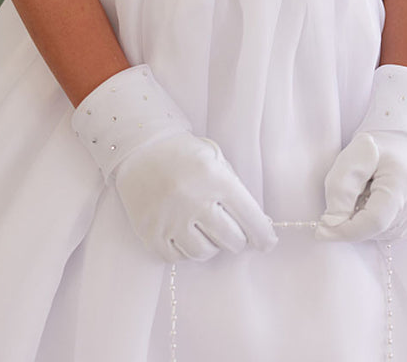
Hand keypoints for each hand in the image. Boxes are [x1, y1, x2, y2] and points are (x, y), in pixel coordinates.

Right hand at [71, 65, 277, 261]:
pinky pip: (177, 258)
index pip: (250, 217)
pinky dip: (184, 250)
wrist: (139, 149)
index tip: (266, 243)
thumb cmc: (183, 154)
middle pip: (231, 240)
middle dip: (236, 238)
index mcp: (216, 179)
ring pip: (205, 253)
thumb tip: (256, 224)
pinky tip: (183, 233)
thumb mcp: (215, 159)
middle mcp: (194, 201)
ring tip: (204, 229)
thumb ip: (234, 188)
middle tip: (230, 230)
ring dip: (210, 245)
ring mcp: (170, 219)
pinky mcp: (150, 233)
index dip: (263, 235)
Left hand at [314, 64, 406, 242]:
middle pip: (374, 230)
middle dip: (351, 221)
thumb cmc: (374, 148)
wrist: (402, 145)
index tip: (320, 231)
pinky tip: (374, 200)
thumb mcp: (351, 156)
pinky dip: (372, 221)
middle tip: (348, 195)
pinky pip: (386, 232)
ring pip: (378, 234)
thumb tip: (333, 222)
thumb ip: (340, 187)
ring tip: (365, 192)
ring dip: (362, 220)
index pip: (374, 221)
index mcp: (402, 184)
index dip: (346, 230)